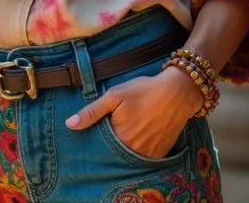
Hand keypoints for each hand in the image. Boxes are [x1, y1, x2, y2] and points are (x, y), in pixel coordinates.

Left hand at [65, 67, 203, 158]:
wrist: (178, 92)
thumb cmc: (144, 91)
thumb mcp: (114, 96)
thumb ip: (92, 112)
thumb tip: (70, 124)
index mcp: (120, 138)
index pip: (100, 147)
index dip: (97, 140)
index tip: (96, 132)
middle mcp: (134, 151)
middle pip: (115, 154)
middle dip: (110, 146)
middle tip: (113, 131)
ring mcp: (149, 154)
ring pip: (130, 157)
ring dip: (125, 149)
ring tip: (126, 132)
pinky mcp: (161, 153)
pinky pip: (145, 158)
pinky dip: (139, 150)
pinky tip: (138, 137)